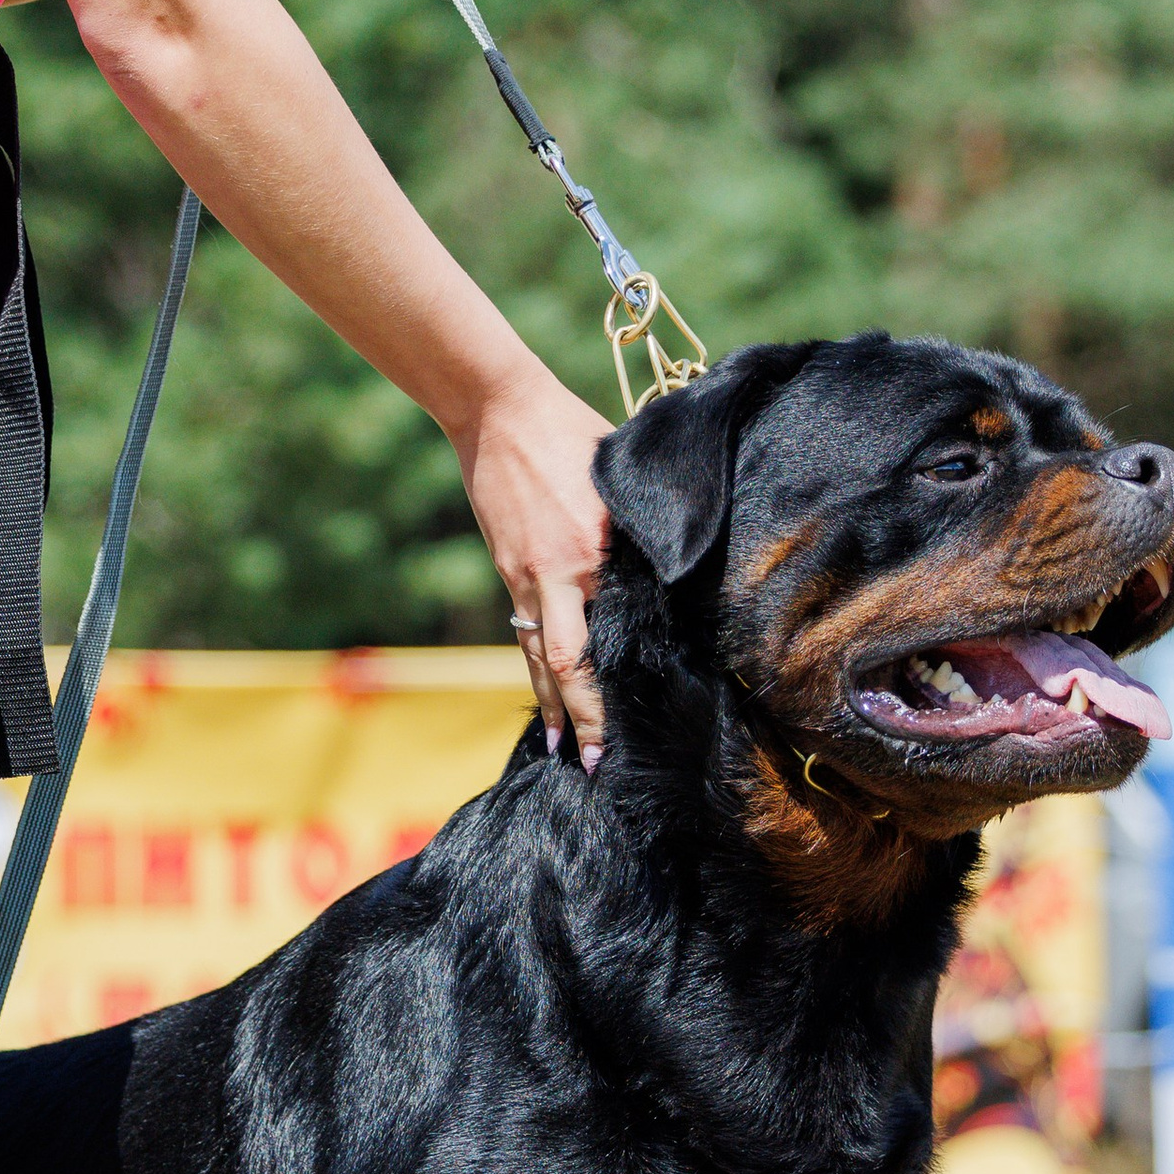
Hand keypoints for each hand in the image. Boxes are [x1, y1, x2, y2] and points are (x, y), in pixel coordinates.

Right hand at [455, 355, 615, 764]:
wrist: (497, 408)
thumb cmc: (569, 431)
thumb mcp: (619, 476)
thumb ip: (642, 526)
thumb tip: (677, 561)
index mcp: (587, 555)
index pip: (602, 642)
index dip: (612, 692)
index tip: (632, 730)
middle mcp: (554, 576)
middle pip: (566, 666)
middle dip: (582, 720)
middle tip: (596, 765)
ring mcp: (523, 575)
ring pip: (537, 656)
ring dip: (552, 706)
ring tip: (563, 750)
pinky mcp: (507, 566)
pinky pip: (523, 629)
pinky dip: (533, 667)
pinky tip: (543, 693)